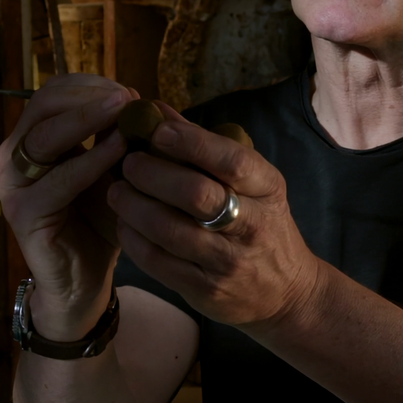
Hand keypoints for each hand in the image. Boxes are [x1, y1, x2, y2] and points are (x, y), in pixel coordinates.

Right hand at [0, 74, 134, 339]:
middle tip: (127, 98)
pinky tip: (119, 151)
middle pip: (42, 106)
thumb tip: (140, 101)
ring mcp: (14, 185)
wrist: (85, 280)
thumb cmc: (99, 222)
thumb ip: (119, 138)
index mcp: (32, 141)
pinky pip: (57, 180)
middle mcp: (15, 157)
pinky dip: (90, 160)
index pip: (52, 94)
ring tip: (124, 112)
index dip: (89, 85)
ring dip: (87, 119)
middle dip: (88, 97)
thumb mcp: (113, 172)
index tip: (128, 90)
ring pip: (43, 137)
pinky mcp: (23, 214)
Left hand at [106, 104, 326, 328]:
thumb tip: (157, 110)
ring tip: (116, 191)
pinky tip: (124, 223)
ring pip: (169, 230)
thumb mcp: (252, 184)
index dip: (193, 143)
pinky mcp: (205, 290)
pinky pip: (158, 262)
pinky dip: (133, 238)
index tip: (158, 131)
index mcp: (268, 189)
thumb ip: (205, 147)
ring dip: (133, 205)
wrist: (286, 292)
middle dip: (152, 174)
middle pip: (196, 195)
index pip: (233, 162)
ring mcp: (228, 262)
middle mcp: (252, 226)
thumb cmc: (261, 223)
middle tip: (128, 162)